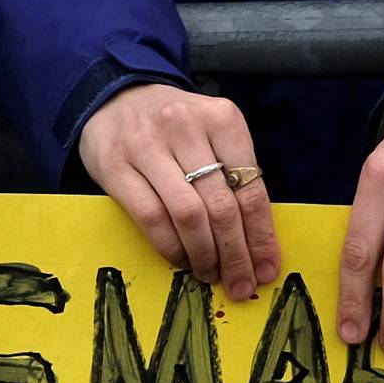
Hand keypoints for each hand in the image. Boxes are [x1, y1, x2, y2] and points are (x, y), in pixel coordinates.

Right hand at [79, 83, 279, 300]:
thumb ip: (236, 173)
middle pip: (221, 206)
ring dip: (204, 255)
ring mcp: (148, 146)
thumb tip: (257, 240)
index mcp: (223, 118)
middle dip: (236, 254)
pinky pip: (151, 218)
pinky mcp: (116, 166)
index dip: (261, 235)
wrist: (116, 98)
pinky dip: (171, 247)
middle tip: (242, 284)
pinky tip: (182, 261)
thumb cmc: (177, 125)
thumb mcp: (214, 132)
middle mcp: (187, 128)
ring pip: (187, 215)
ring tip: (212, 275)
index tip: (267, 268)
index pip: (251, 187)